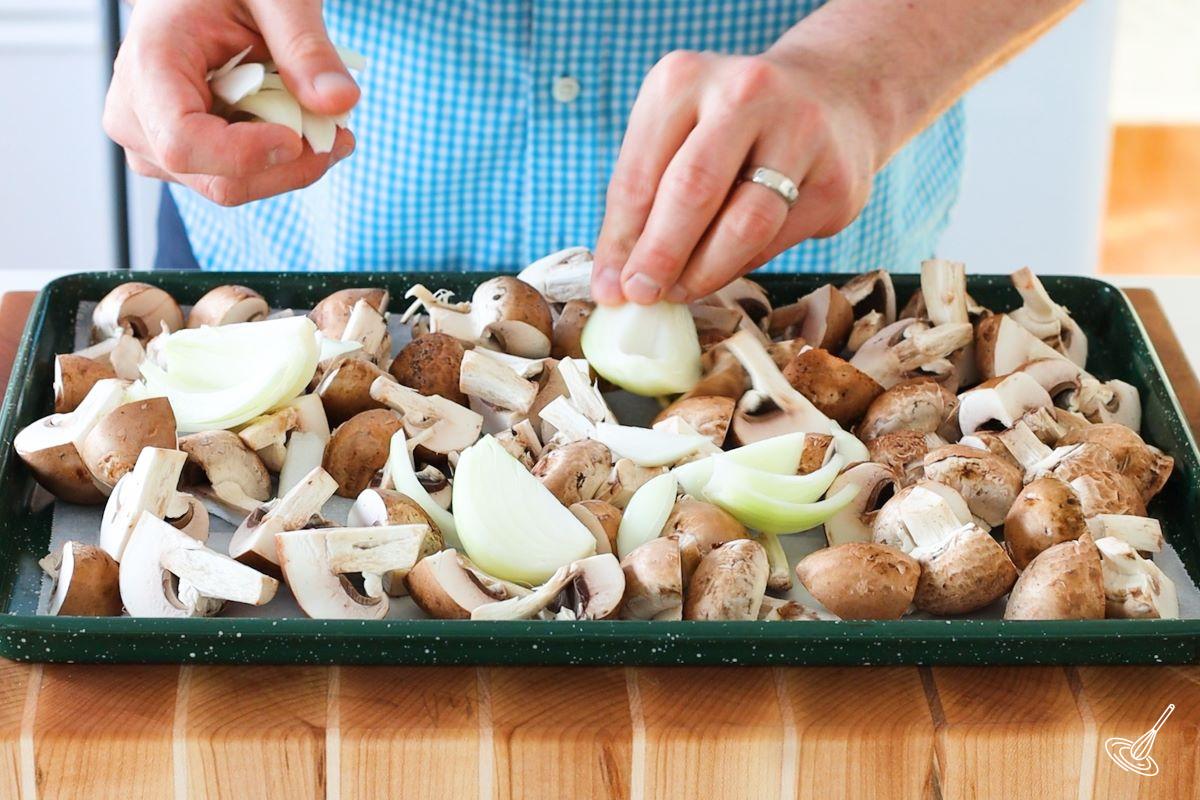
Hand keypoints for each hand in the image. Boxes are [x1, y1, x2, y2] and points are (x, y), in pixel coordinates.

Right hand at [103, 0, 358, 206]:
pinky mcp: (180, 162)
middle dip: (290, 165)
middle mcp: (136, 115)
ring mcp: (154, 146)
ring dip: (290, 165)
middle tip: (341, 132)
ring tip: (323, 121)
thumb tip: (341, 102)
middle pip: (220, 181)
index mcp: (148, 64)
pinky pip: (239, 181)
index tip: (298, 138)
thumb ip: (306, 45)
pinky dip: (279, 164)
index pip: (183, 143)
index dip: (247, 155)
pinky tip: (298, 128)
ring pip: (235, 188)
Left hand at [592, 49, 881, 304]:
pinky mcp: (836, 179)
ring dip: (705, 271)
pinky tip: (726, 267)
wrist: (831, 93)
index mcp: (684, 79)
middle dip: (661, 255)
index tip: (608, 287)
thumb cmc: (729, 125)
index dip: (620, 240)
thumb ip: (645, 197)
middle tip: (642, 295)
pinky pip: (779, 239)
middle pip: (692, 190)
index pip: (640, 174)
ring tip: (681, 291)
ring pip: (745, 224)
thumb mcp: (676, 135)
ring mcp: (800, 132)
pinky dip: (744, 263)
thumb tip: (615, 279)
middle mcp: (745, 93)